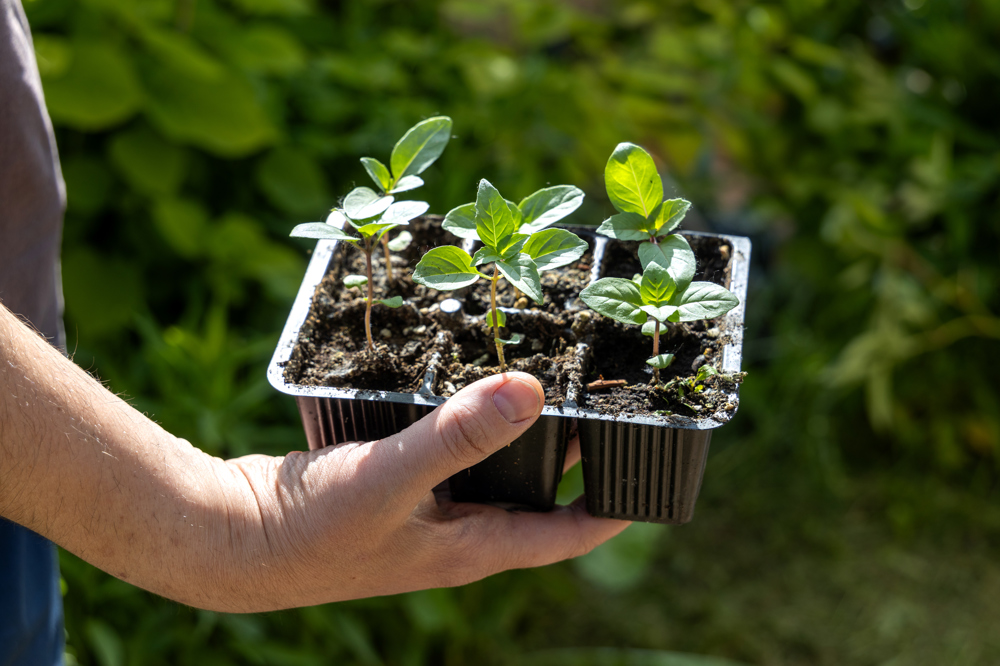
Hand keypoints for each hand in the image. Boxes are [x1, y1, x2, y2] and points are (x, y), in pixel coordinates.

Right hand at [220, 372, 627, 611]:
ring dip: (518, 426)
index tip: (653, 456)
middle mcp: (460, 532)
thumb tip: (531, 392)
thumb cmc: (312, 529)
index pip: (570, 532)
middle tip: (600, 390)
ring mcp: (428, 510)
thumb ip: (458, 436)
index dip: (615, 502)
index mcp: (475, 547)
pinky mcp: (397, 485)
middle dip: (573, 447)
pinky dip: (467, 417)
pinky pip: (450, 450)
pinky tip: (464, 378)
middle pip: (538, 490)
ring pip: (492, 464)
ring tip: (543, 371)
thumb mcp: (392, 479)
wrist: (233, 539)